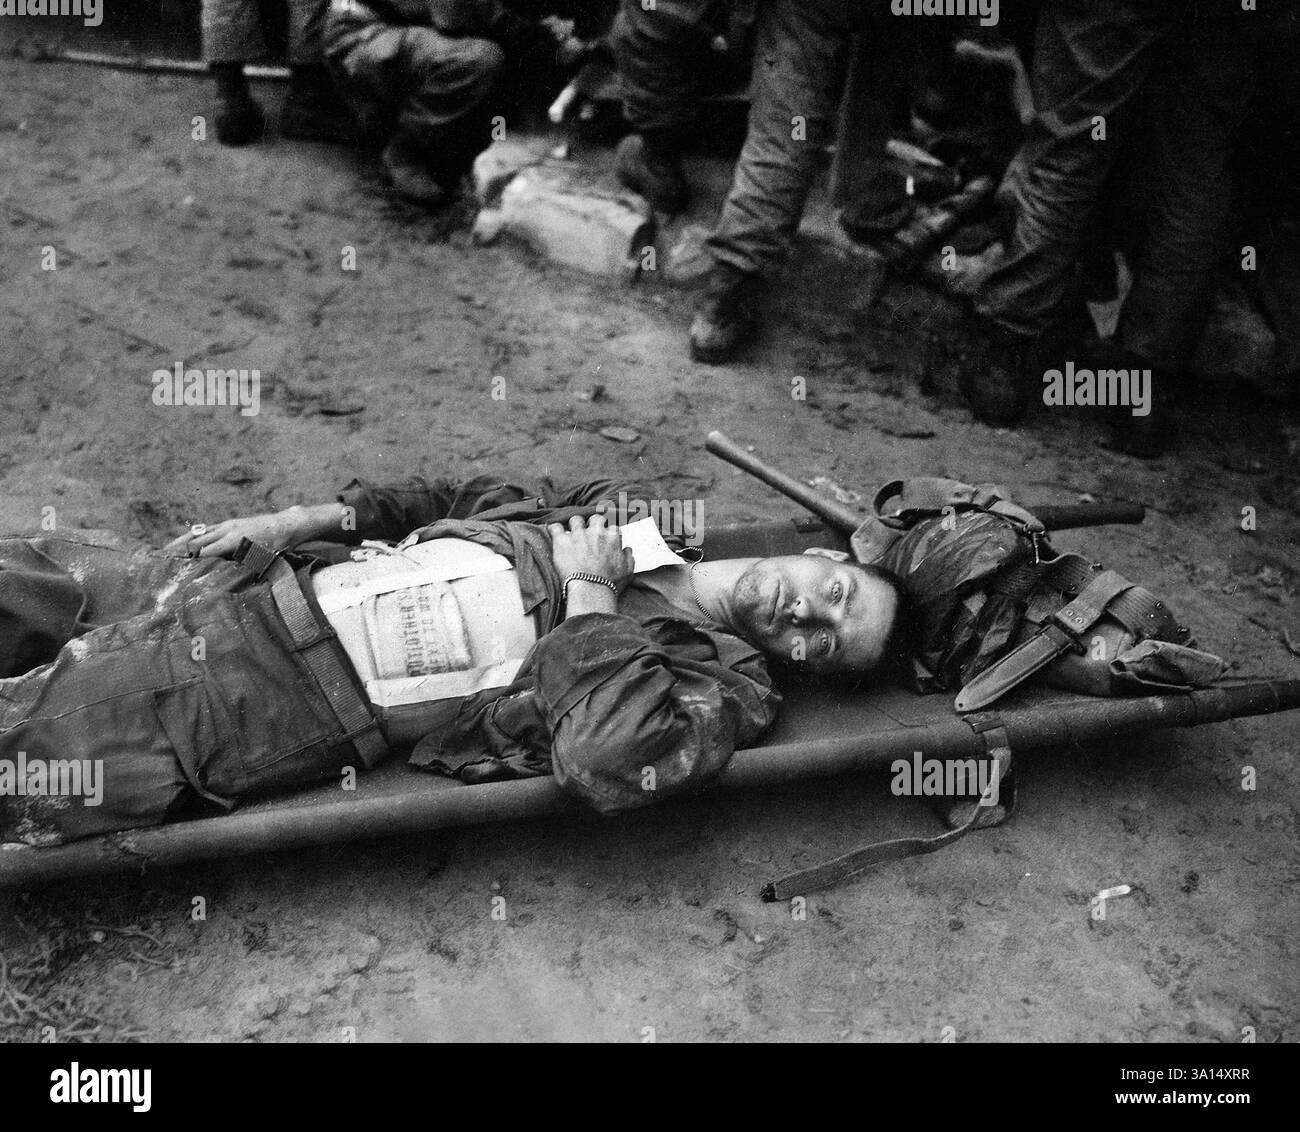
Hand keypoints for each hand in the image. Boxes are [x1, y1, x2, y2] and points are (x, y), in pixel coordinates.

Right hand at [163, 508, 306, 558]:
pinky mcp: (227, 523)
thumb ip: (244, 572)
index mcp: (234, 541)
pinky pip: (205, 529)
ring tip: (163, 553)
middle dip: (178, 553)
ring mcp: (226, 525)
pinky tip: (181, 542)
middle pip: (195, 542)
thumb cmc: (277, 547)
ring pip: (197, 534)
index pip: (205, 553)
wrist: (285, 525)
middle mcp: (226, 530)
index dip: (190, 562)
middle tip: (160, 563)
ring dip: (179, 543)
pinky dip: (190, 536)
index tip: (175, 572)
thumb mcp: (263, 562)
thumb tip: (227, 586)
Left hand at [547, 514, 633, 593]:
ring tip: (572, 532)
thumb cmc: (610, 583)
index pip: (612, 528)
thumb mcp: (628, 571)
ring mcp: (578, 534)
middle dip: (593, 524)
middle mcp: (596, 532)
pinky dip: (554, 529)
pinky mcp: (562, 541)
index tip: (605, 539)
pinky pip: (555, 527)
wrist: (592, 589)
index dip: (608, 534)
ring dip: (574, 525)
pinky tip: (554, 532)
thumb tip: (626, 549)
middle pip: (595, 519)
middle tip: (589, 533)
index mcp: (613, 537)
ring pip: (576, 520)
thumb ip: (629, 556)